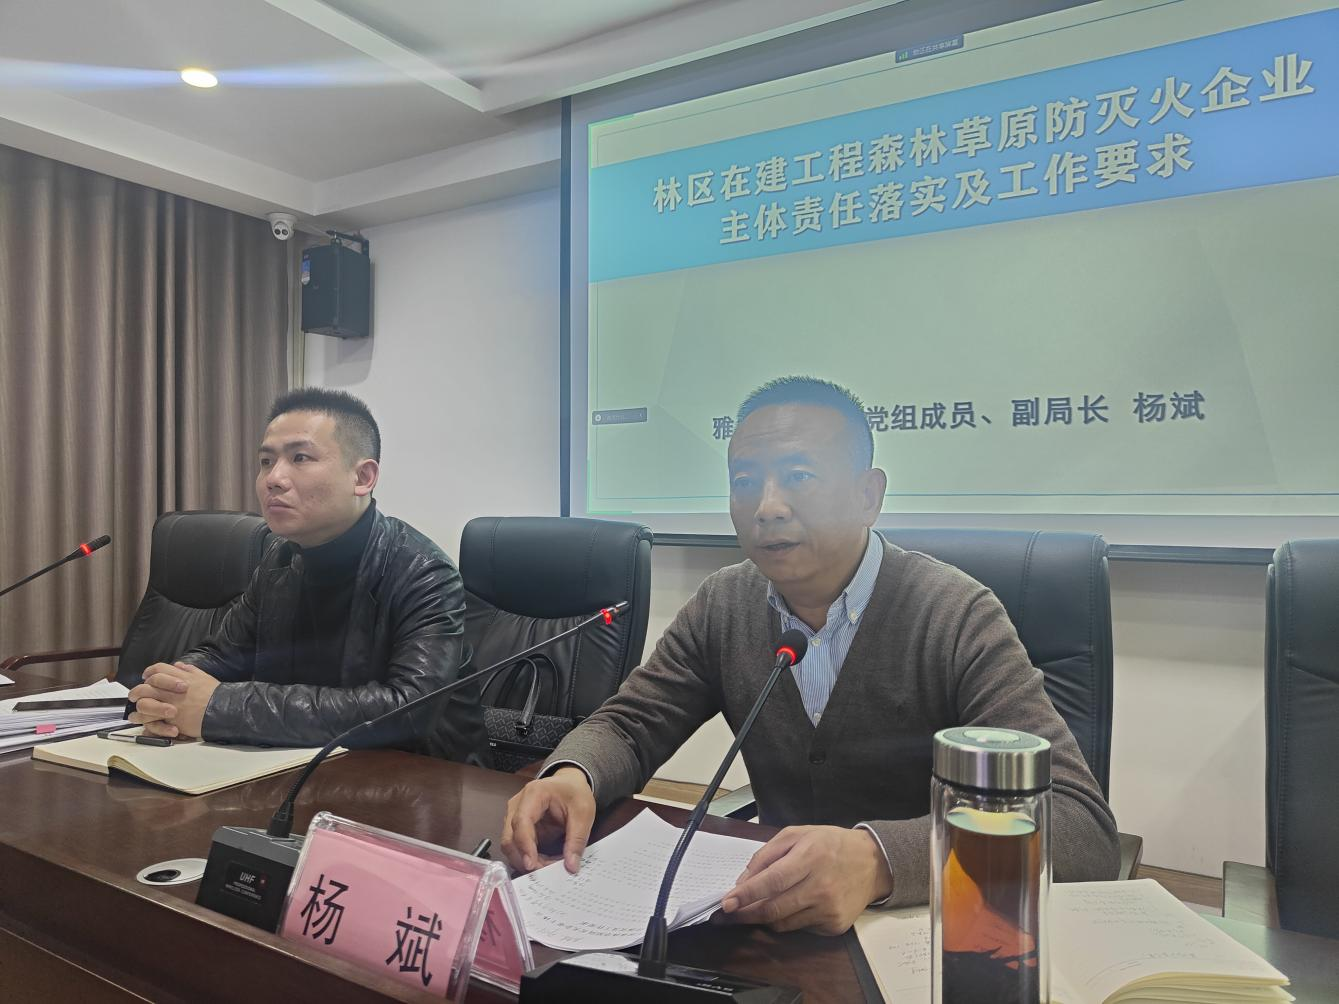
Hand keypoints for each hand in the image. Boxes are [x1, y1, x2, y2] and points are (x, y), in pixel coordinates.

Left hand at [127, 662, 218, 738]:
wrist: (222, 711)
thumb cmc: (216, 695)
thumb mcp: (204, 677)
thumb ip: (190, 670)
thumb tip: (179, 665)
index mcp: (179, 678)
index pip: (158, 669)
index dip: (150, 672)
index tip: (147, 676)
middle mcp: (171, 690)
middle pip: (146, 686)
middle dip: (137, 691)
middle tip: (135, 695)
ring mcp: (168, 704)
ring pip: (144, 703)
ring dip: (139, 706)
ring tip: (137, 711)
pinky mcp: (169, 719)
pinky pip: (150, 719)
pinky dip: (145, 721)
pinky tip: (143, 721)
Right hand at [501, 767, 596, 874]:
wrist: (569, 783)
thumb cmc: (575, 793)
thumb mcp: (584, 813)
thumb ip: (577, 839)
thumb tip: (571, 866)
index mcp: (533, 794)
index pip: (521, 822)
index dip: (524, 846)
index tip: (532, 865)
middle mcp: (517, 805)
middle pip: (509, 837)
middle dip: (523, 859)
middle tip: (544, 873)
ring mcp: (514, 816)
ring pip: (511, 845)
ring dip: (526, 860)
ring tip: (548, 868)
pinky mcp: (518, 828)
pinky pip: (518, 847)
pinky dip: (529, 858)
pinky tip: (545, 862)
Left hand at [717, 825, 893, 934]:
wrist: (873, 863)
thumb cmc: (831, 844)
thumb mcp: (798, 834)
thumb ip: (767, 854)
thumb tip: (744, 880)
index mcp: (810, 857)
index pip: (772, 881)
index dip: (746, 894)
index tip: (727, 902)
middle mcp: (821, 886)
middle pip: (774, 908)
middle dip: (746, 913)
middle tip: (729, 913)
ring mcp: (829, 909)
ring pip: (783, 923)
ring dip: (764, 918)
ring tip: (754, 909)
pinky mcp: (834, 926)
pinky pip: (799, 928)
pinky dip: (787, 920)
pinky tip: (789, 907)